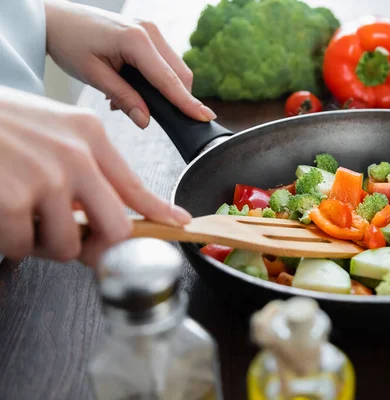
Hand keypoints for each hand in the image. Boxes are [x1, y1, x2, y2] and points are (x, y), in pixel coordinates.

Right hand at [0, 87, 191, 265]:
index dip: (159, 213)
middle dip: (96, 244)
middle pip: (115, 228)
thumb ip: (88, 170)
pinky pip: (24, 247)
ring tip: (25, 213)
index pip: (135, 186)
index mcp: (90, 137)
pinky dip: (12, 241)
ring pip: (66, 245)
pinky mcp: (10, 201)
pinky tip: (3, 213)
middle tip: (74, 238)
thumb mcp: (56, 131)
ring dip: (45, 241)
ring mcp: (43, 179)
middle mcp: (75, 157)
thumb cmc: (4, 124)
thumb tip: (112, 219)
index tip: (178, 225)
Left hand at [43, 0, 215, 128]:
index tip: (205, 117)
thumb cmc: (70, 43)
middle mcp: (149, 31)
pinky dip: (156, 80)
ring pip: (174, 69)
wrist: (56, 19)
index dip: (188, 102)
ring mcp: (151, 30)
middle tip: (151, 116)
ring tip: (127, 99)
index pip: (169, 80)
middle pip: (180, 74)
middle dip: (176, 99)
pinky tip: (131, 87)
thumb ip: (124, 98)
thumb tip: (146, 121)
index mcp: (136, 40)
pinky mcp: (148, 34)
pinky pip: (164, 62)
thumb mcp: (94, 76)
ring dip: (163, 90)